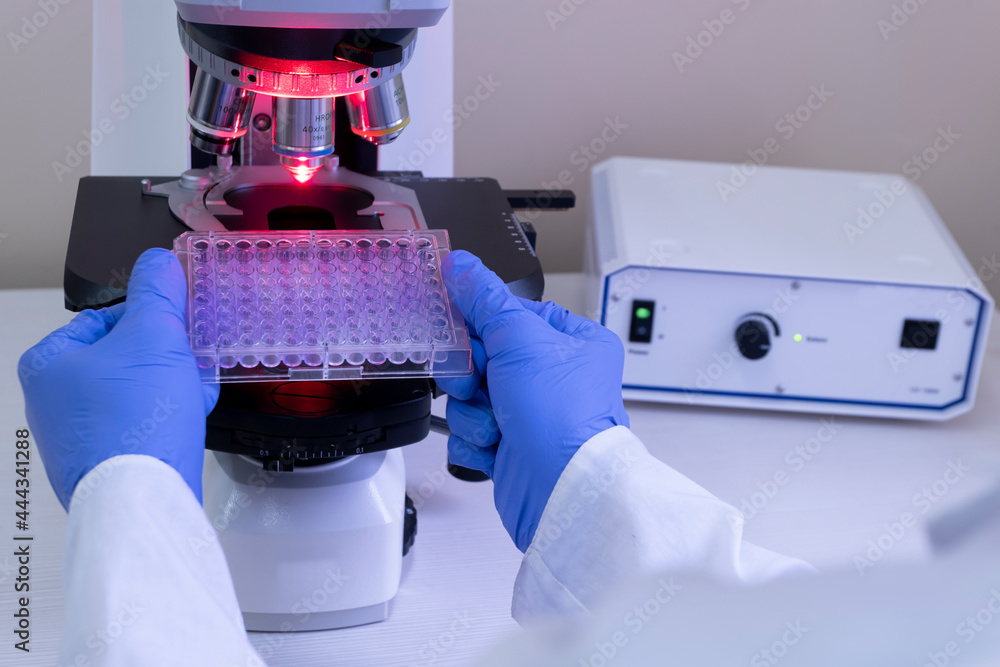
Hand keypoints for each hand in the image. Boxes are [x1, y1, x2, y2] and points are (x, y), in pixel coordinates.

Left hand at [18, 249, 219, 509]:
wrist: (142, 498)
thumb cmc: (134, 423)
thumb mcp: (155, 335)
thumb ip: (158, 291)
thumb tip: (159, 262)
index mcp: (48, 363)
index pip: (104, 318)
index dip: (150, 318)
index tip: (177, 325)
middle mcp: (53, 402)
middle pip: (122, 358)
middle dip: (165, 357)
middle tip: (190, 360)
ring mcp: (77, 436)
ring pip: (134, 393)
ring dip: (170, 387)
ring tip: (194, 391)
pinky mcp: (103, 463)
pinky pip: (139, 426)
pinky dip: (165, 418)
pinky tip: (187, 420)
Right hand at [437, 251, 628, 550]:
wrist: (562, 491)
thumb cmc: (563, 418)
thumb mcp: (520, 339)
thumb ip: (484, 299)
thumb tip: (460, 266)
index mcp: (573, 343)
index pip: (511, 315)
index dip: (481, 324)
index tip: (462, 330)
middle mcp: (556, 378)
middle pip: (484, 355)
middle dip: (473, 375)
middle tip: (479, 383)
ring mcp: (532, 414)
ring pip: (472, 396)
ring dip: (474, 412)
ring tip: (497, 423)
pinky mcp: (512, 447)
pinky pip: (470, 431)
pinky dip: (475, 440)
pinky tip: (496, 447)